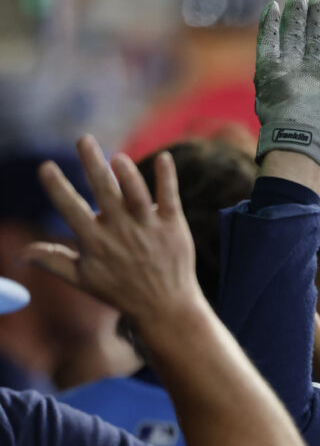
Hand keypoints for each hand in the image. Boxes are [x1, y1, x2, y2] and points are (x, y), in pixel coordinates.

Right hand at [26, 135, 201, 330]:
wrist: (166, 307)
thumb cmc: (120, 290)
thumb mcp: (83, 278)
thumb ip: (53, 260)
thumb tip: (19, 253)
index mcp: (96, 242)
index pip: (71, 209)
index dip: (58, 188)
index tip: (46, 166)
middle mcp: (121, 231)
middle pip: (106, 193)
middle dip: (93, 165)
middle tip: (84, 139)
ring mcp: (149, 227)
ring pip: (138, 196)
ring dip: (129, 175)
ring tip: (117, 157)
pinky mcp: (174, 226)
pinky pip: (171, 197)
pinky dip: (168, 178)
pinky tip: (165, 158)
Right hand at [254, 0, 319, 170]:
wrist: (303, 137)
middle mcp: (312, 72)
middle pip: (314, 37)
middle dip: (317, 17)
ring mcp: (289, 71)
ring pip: (292, 36)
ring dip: (295, 17)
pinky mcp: (268, 71)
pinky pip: (267, 43)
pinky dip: (270, 25)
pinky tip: (273, 8)